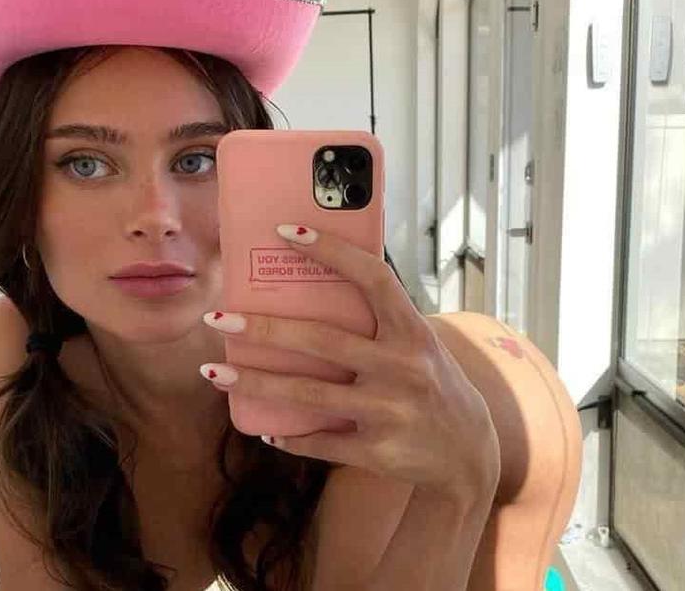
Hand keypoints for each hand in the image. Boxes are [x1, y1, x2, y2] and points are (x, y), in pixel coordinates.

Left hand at [200, 224, 500, 504]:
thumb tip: (316, 287)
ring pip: (307, 393)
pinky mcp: (377, 450)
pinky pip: (320, 441)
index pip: (372, 277)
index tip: (286, 231)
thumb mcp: (420, 344)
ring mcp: (389, 410)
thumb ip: (380, 322)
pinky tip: (263, 429)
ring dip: (254, 381)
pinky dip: (288, 436)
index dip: (331, 250)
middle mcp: (403, 366)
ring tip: (215, 371)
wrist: (469, 452)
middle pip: (321, 340)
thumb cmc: (433, 384)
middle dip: (263, 328)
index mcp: (413, 330)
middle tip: (219, 317)